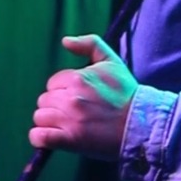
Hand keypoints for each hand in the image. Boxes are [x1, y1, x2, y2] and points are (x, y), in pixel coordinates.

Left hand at [29, 35, 136, 157]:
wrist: (141, 125)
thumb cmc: (127, 94)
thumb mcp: (112, 62)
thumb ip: (89, 44)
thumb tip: (65, 40)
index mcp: (77, 78)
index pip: (52, 83)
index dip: (63, 90)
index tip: (78, 98)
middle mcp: (71, 98)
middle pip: (44, 100)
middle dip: (56, 105)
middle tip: (75, 113)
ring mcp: (69, 120)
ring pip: (40, 117)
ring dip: (50, 122)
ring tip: (67, 125)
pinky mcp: (70, 140)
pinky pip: (39, 137)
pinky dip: (40, 138)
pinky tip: (51, 137)